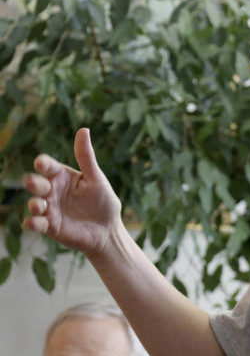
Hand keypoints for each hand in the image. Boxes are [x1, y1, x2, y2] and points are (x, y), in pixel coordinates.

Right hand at [23, 128, 122, 257]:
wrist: (108, 230)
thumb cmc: (103, 201)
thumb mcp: (96, 178)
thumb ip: (86, 157)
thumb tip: (83, 129)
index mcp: (62, 176)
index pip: (48, 166)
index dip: (43, 164)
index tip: (41, 163)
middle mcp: (52, 191)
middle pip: (37, 183)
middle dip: (33, 182)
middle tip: (36, 183)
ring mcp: (50, 209)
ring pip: (35, 203)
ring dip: (34, 203)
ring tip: (38, 204)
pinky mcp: (50, 227)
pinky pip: (37, 223)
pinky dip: (33, 222)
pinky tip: (32, 222)